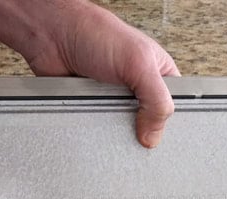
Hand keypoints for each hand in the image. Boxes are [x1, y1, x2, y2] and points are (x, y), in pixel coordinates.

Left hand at [22, 0, 180, 147]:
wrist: (52, 36)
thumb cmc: (94, 33)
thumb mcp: (138, 62)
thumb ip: (156, 98)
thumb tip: (154, 136)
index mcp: (158, 76)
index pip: (173, 110)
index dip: (169, 125)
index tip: (161, 136)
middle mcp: (138, 92)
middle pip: (150, 128)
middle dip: (141, 133)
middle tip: (136, 135)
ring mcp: (116, 104)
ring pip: (124, 135)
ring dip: (116, 134)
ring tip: (110, 125)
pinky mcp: (95, 114)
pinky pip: (100, 135)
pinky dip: (96, 135)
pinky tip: (95, 130)